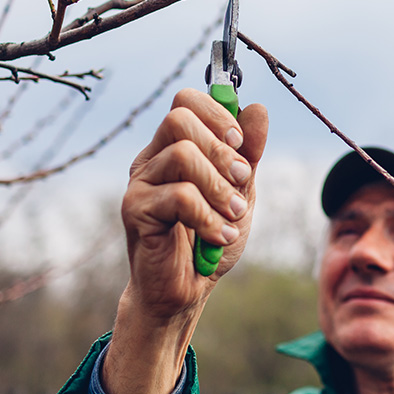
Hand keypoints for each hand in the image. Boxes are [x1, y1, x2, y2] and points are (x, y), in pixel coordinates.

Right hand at [105, 89, 267, 393]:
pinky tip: (220, 236)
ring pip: (182, 155)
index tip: (241, 143)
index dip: (218, 113)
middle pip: (180, 118)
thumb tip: (258, 108)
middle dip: (222, 148)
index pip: (186, 101)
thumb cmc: (211, 238)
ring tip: (234, 214)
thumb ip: (248, 153)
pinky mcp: (135, 211)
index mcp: (174, 147)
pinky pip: (179, 196)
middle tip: (243, 179)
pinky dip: (209, 216)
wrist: (186, 291)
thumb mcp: (241, 191)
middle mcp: (152, 159)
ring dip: (220, 186)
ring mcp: (140, 183)